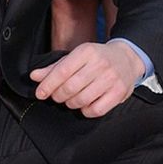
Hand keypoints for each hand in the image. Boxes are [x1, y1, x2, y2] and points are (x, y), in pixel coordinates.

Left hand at [28, 41, 144, 117]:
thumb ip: (55, 67)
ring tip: (71, 100)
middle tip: (57, 96)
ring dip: (71, 104)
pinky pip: (96, 110)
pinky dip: (86, 111)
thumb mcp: (77, 56)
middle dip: (58, 96)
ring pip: (81, 100)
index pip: (62, 71)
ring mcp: (111, 79)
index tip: (40, 93)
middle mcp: (100, 64)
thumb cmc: (99, 58)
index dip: (48, 85)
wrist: (127, 58)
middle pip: (70, 88)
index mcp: (86, 52)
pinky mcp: (119, 93)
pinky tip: (85, 105)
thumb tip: (35, 76)